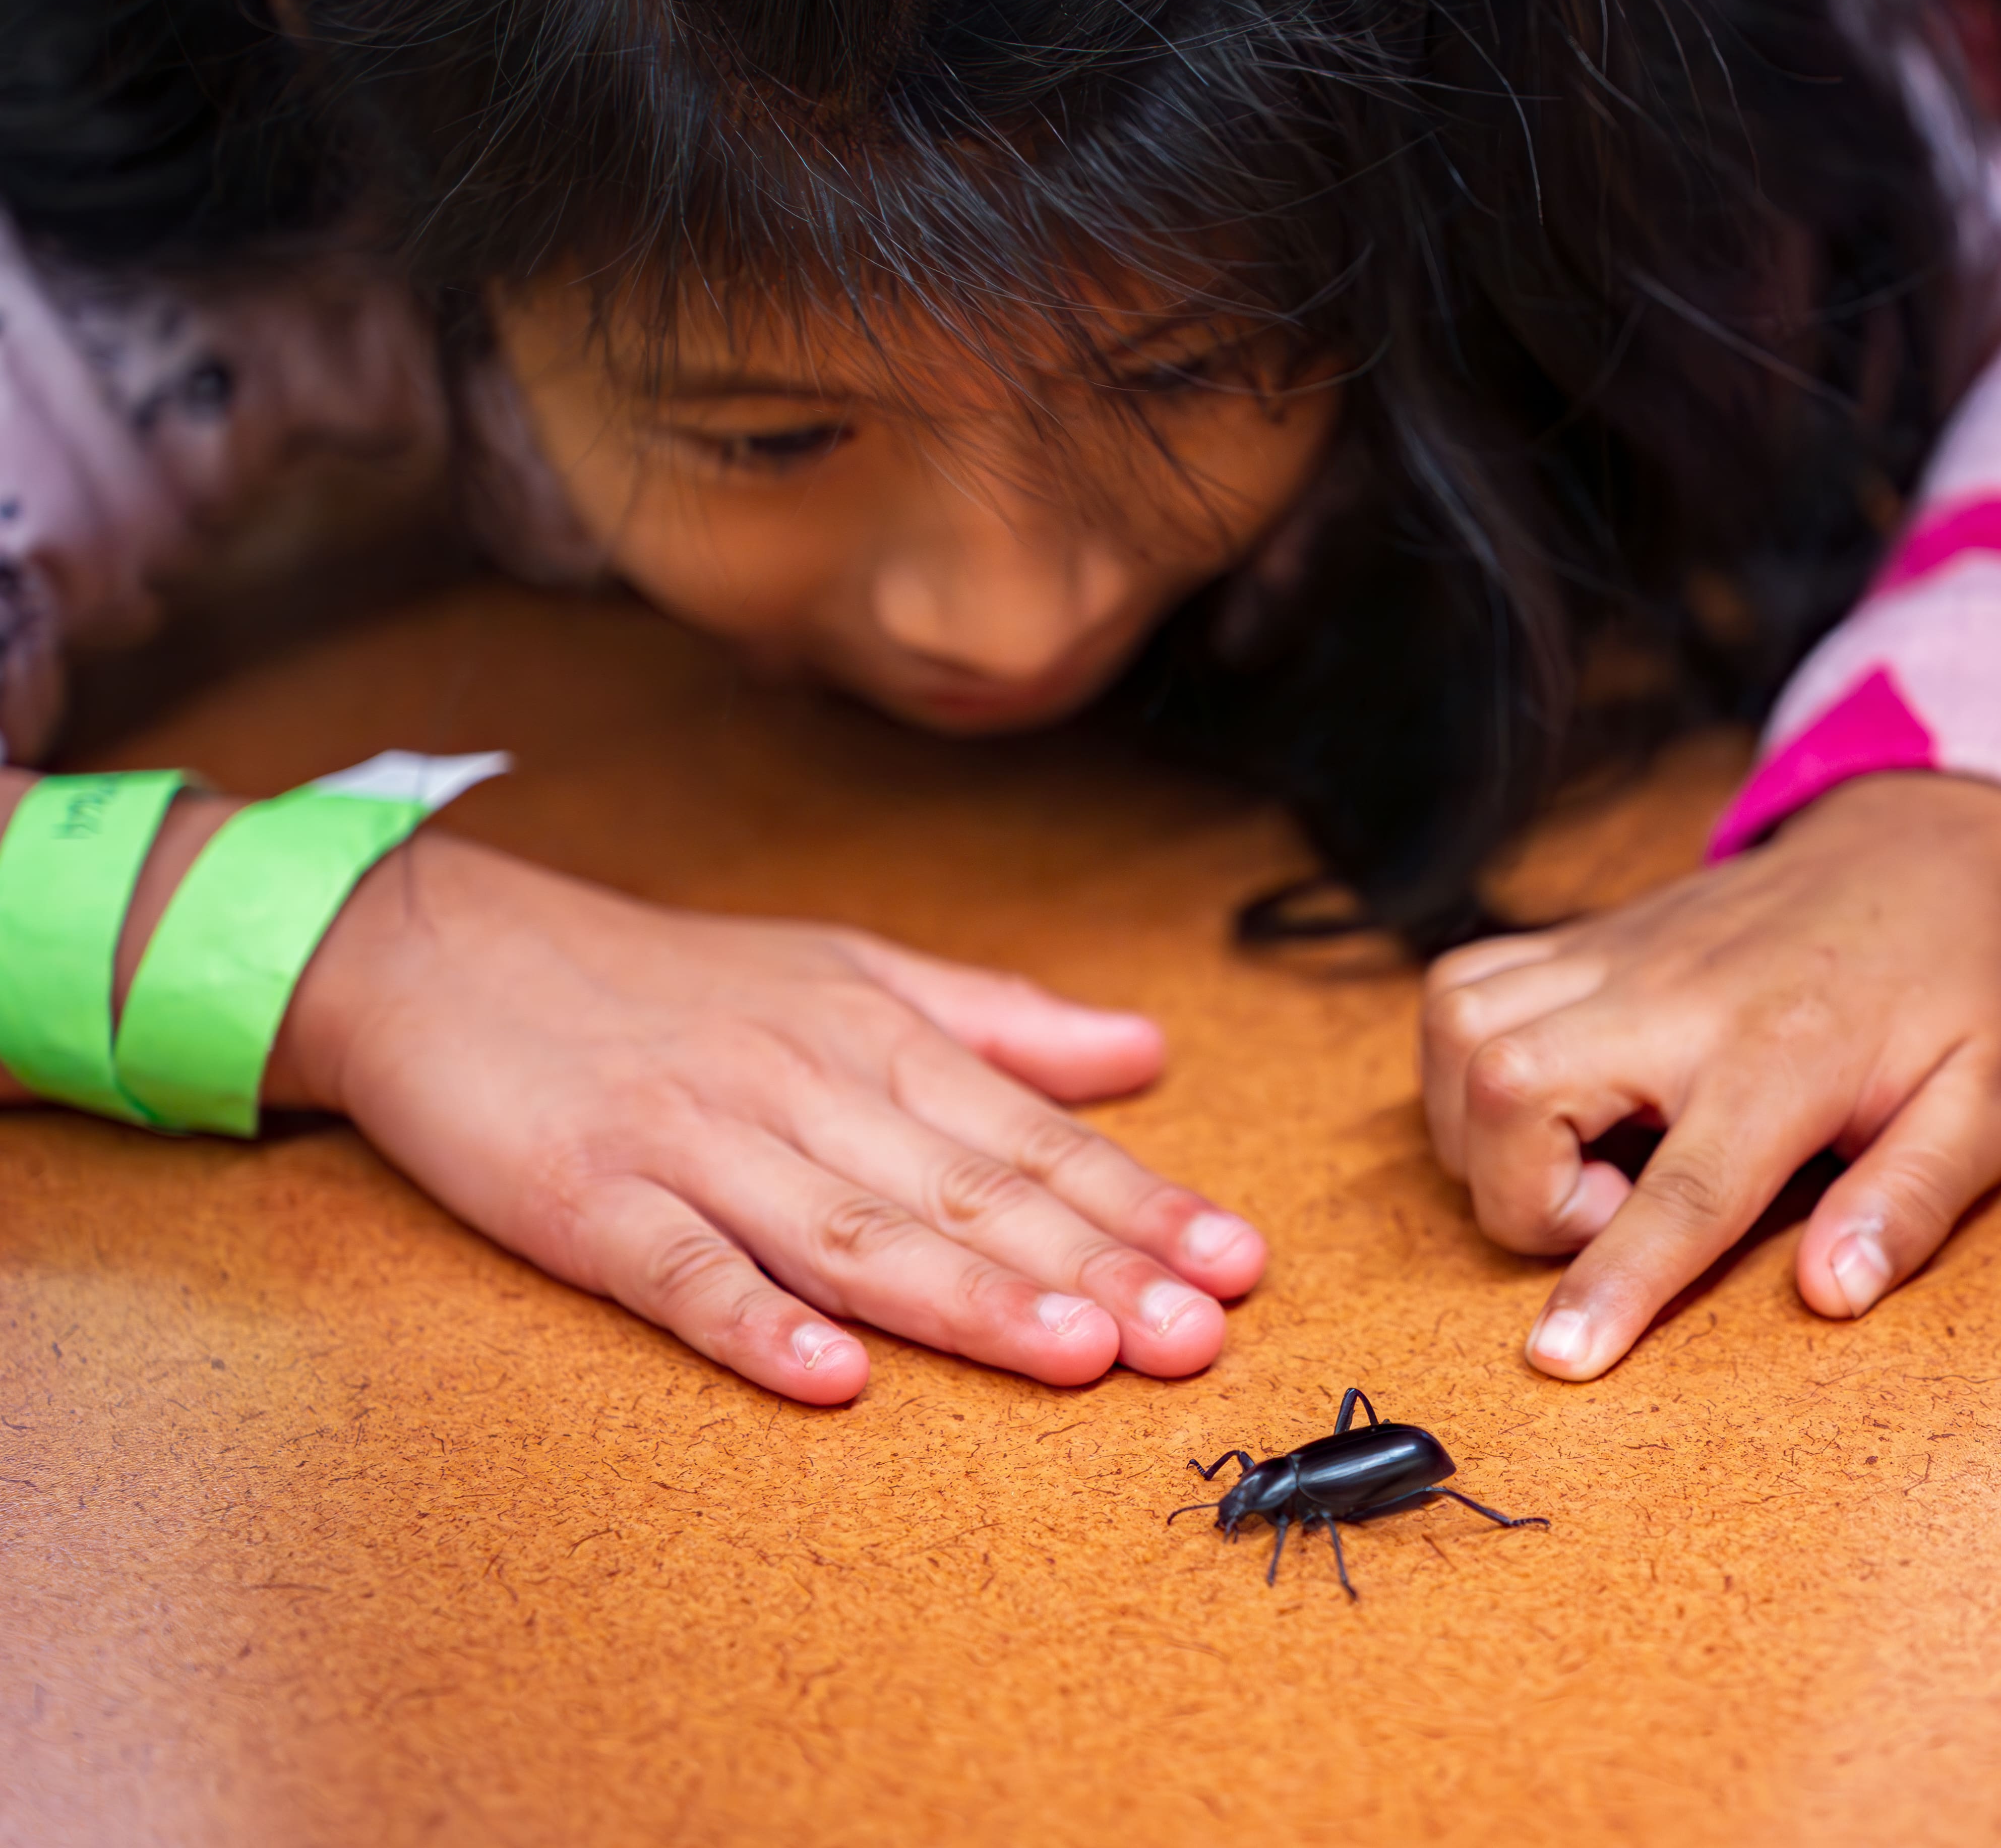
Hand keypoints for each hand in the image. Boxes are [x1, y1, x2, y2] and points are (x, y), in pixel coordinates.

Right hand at [271, 833, 1266, 1400]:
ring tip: (1075, 1353)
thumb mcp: (845, 971)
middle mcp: (798, 1088)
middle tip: (1193, 1333)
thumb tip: (1142, 1053)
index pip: (1032, 1135)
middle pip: (966, 1192)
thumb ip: (999, 1023)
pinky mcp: (586, 1201)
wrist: (438, 950)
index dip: (1139, 1203)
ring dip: (970, 1301)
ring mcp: (692, 1146)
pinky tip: (828, 1378)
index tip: (1234, 1261)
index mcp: (869, 1038)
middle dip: (1092, 1266)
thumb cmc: (658, 978)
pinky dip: (755, 1324)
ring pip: (853, 1235)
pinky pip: (682, 1273)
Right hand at [1419, 770, 2000, 1379]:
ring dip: (1482, 1128)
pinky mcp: (1587, 939)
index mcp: (1785, 1057)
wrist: (1928, 846)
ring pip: (1461, 1030)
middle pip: (1514, 1090)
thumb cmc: (1962, 982)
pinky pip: (1462, 986)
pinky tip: (1544, 1093)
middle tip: (1617, 1208)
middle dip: (1524, 1198)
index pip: (1683, 1190)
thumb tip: (1834, 1291)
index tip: (1559, 1356)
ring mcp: (1619, 959)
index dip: (1616, 1281)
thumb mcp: (1988, 1103)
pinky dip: (1463, 1056)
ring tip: (1576, 1154)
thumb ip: (1910, 1200)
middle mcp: (1677, 1000)